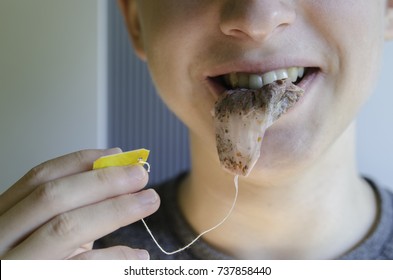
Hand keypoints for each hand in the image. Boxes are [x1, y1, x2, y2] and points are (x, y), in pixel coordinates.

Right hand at [0, 149, 159, 258]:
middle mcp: (1, 239)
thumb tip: (120, 171)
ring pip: (65, 228)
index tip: (117, 154)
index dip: (80, 162)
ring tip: (148, 201)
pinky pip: (82, 267)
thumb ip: (74, 206)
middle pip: (52, 197)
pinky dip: (116, 257)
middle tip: (140, 175)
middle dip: (102, 181)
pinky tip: (138, 255)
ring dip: (116, 209)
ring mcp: (17, 266)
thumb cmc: (41, 262)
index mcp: (3, 217)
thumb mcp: (48, 231)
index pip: (38, 177)